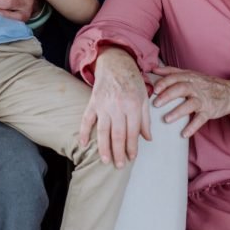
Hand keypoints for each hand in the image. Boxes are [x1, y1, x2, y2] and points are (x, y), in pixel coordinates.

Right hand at [79, 48, 149, 167]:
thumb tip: (147, 138)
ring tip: (105, 160)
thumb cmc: (132, 81)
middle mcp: (118, 106)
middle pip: (118, 135)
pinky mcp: (93, 102)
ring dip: (104, 148)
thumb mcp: (144, 98)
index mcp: (133, 105)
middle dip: (119, 153)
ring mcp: (103, 104)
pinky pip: (86, 119)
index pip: (133, 132)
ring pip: (103, 131)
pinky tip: (83, 144)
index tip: (131, 158)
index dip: (132, 148)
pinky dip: (83, 132)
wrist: (115, 63)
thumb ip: (146, 119)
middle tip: (119, 166)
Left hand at [151, 66, 229, 137]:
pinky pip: (200, 119)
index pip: (175, 77)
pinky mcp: (209, 111)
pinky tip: (184, 134)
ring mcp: (203, 99)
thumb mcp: (190, 74)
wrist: (229, 93)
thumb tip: (154, 70)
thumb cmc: (204, 83)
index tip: (154, 89)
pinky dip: (193, 127)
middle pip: (181, 88)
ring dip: (178, 112)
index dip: (164, 82)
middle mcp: (196, 87)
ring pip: (190, 104)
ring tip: (166, 120)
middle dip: (168, 95)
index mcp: (189, 77)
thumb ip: (171, 71)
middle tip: (155, 103)